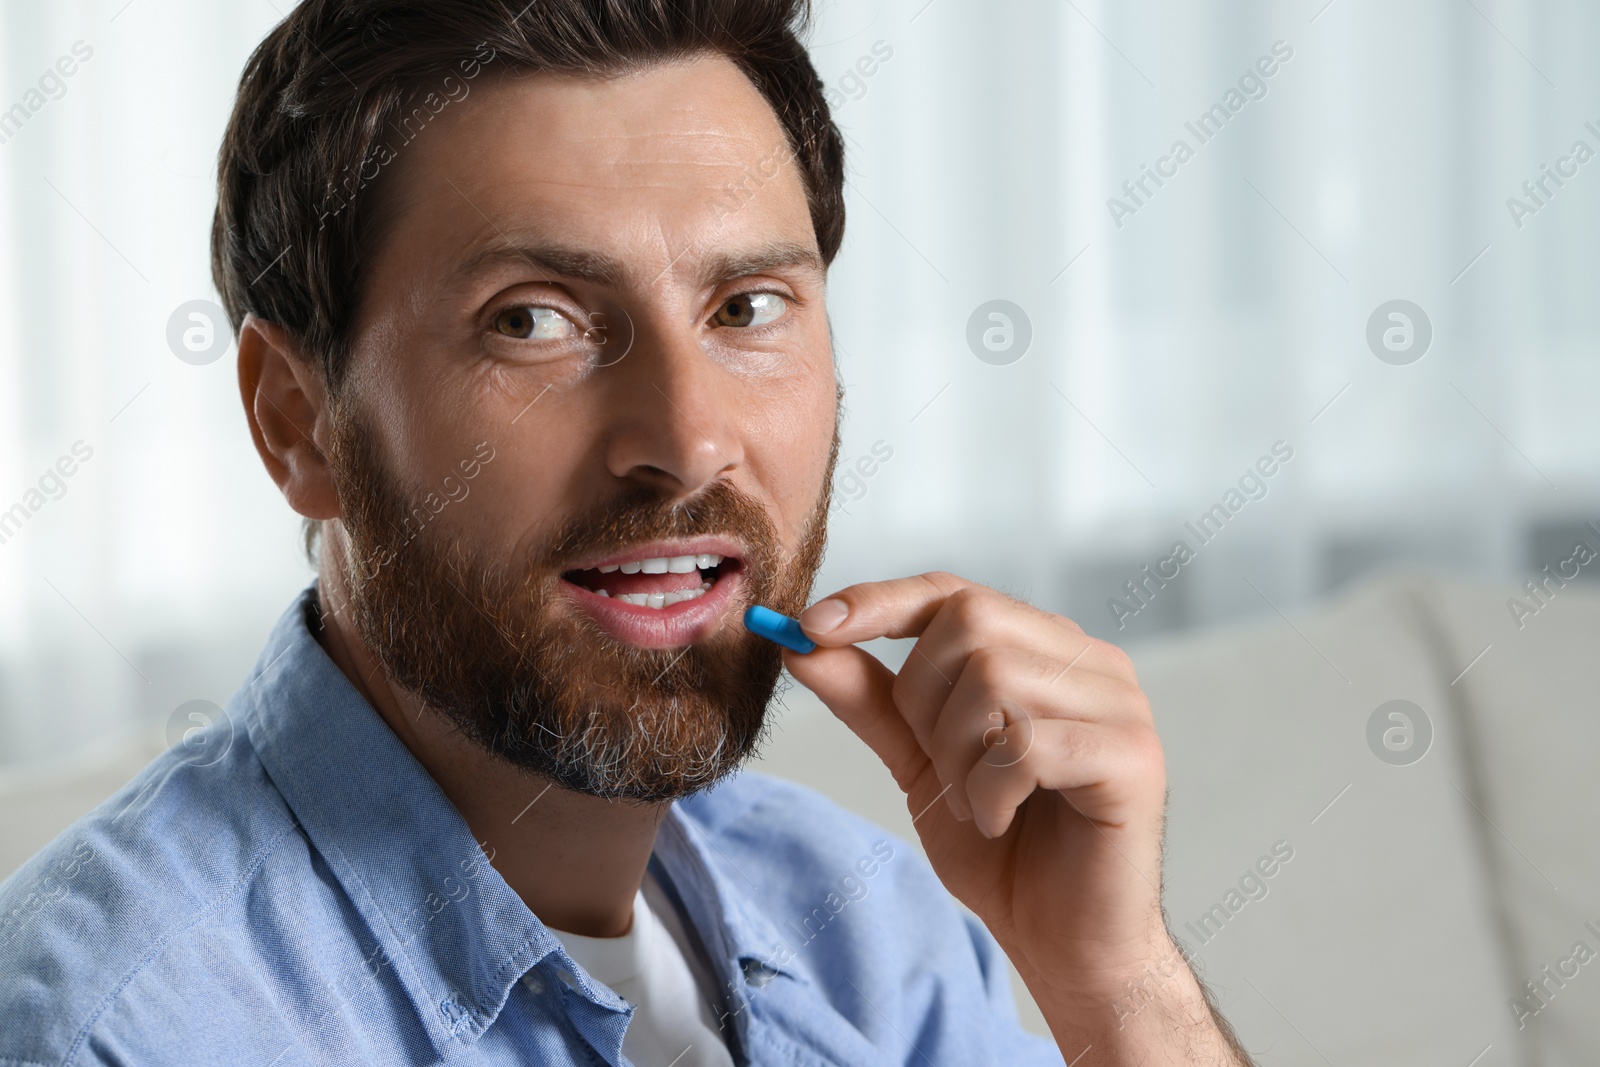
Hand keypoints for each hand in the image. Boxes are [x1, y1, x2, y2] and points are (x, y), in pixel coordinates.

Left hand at [782, 573, 1248, 1061]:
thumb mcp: (919, 763)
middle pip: (969, 619)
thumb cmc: (1004, 850)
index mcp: (1044, 648)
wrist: (1065, 944)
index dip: (878, 602)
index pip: (952, 592)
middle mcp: (1089, 660)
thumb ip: (871, 701)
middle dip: (923, 698)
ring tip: (976, 803)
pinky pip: (1027, 745)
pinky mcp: (1132, 755)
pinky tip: (999, 821)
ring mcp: (1119, 703)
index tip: (810, 627)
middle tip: (940, 768)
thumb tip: (803, 644)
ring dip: (957, 756)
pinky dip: (989, 791)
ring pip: (994, 677)